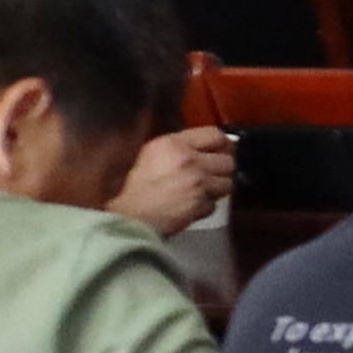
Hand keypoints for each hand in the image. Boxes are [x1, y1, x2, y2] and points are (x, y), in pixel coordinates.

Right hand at [109, 125, 234, 234]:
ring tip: (198, 193)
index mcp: (173, 144)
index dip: (223, 145)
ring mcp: (197, 183)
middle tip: (209, 177)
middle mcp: (189, 160)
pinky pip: (214, 205)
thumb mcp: (147, 155)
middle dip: (221, 171)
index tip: (221, 152)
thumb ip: (176, 148)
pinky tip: (188, 208)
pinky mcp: (199, 204)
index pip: (215, 135)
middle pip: (228, 161)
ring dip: (216, 190)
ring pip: (227, 184)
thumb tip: (203, 148)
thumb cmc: (128, 188)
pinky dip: (204, 208)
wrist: (124, 217)